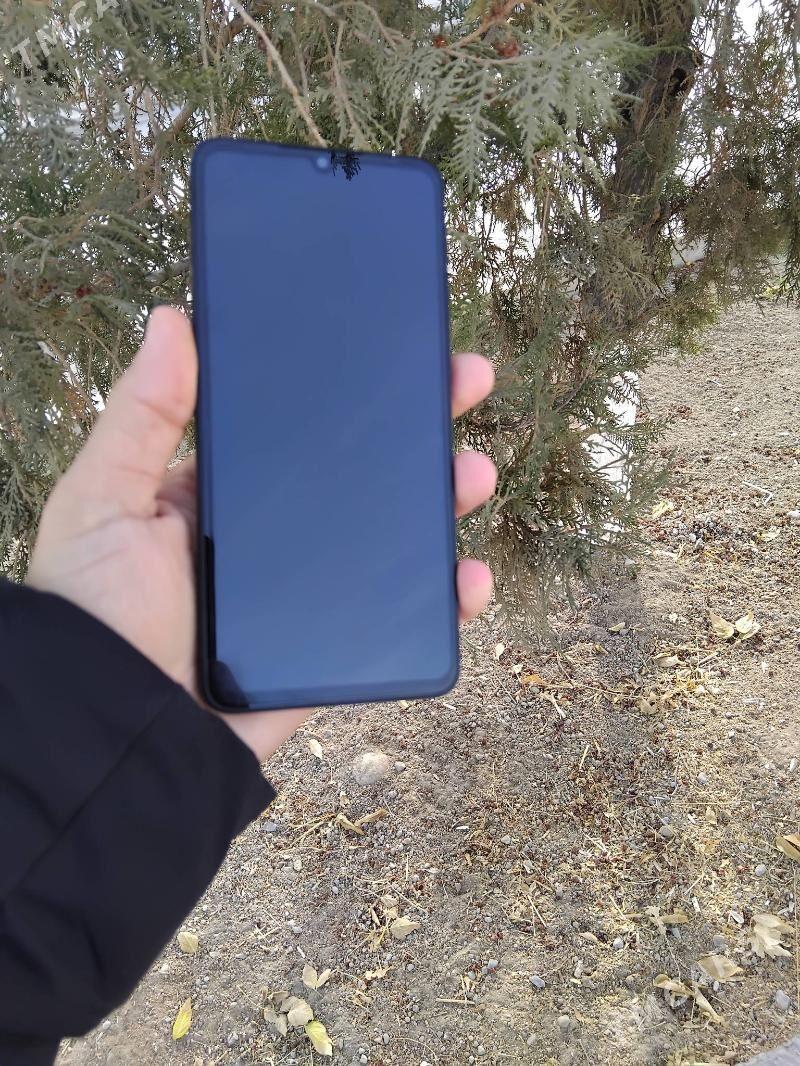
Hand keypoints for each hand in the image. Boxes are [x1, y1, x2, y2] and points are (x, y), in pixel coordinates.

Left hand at [27, 308, 496, 760]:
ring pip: (394, 540)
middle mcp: (272, 537)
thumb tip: (175, 318)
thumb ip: (142, 414)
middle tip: (468, 382)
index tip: (400, 348)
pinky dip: (446, 601)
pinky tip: (472, 579)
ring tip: (473, 475)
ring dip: (443, 502)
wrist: (117, 733)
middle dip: (418, 427)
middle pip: (363, 473)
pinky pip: (401, 619)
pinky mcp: (333, 649)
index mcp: (224, 492)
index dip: (351, 387)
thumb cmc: (94, 612)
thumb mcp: (102, 497)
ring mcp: (308, 593)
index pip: (301, 424)